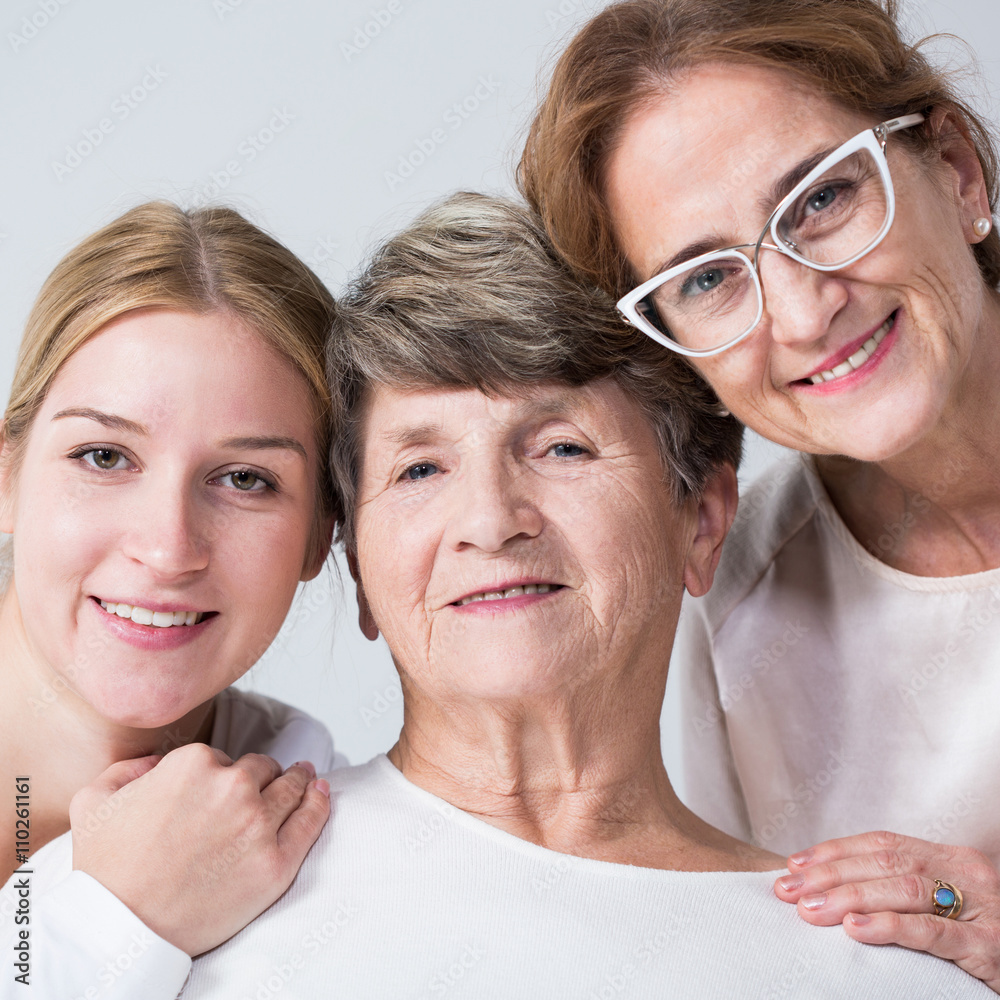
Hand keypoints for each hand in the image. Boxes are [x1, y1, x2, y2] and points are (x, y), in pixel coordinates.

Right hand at [70, 743, 330, 955]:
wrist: (120, 931)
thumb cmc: (104, 871)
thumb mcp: (93, 802)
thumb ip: (128, 768)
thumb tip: (157, 762)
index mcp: (194, 764)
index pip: (221, 757)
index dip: (216, 775)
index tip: (214, 790)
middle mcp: (233, 787)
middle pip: (260, 769)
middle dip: (259, 777)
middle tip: (263, 785)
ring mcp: (259, 825)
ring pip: (291, 787)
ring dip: (298, 780)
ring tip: (305, 778)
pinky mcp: (277, 862)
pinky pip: (311, 820)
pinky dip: (319, 803)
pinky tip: (321, 792)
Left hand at [774, 830, 999, 992]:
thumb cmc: (983, 941)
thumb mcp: (946, 906)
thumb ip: (902, 893)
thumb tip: (832, 892)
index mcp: (952, 859)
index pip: (883, 844)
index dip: (835, 851)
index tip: (794, 864)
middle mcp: (966, 874)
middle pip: (887, 863)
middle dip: (831, 874)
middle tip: (788, 890)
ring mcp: (981, 908)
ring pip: (904, 889)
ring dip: (849, 897)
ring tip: (810, 909)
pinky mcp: (989, 946)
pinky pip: (933, 932)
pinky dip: (890, 927)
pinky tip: (855, 930)